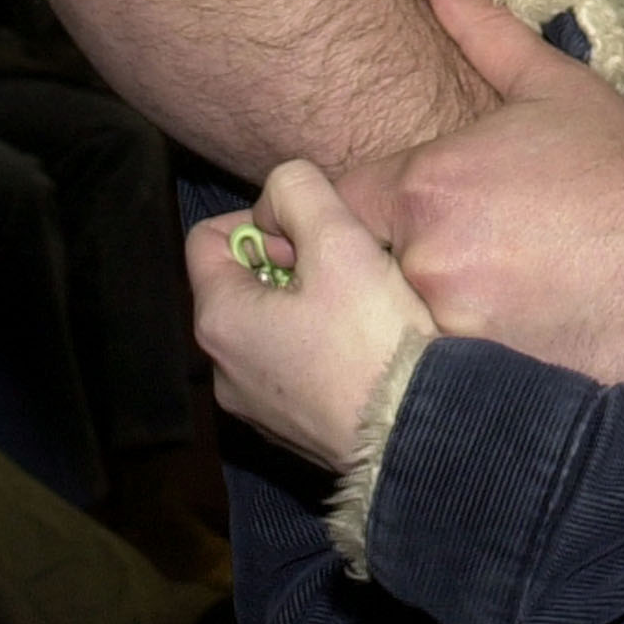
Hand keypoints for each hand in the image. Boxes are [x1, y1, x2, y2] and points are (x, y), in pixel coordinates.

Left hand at [189, 159, 436, 470]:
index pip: (207, 238)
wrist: (416, 432)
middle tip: (344, 268)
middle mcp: (220, 369)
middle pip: (240, 284)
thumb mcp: (340, 239)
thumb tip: (280, 197)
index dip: (259, 221)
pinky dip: (317, 348)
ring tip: (360, 308)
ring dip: (304, 305)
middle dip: (288, 262)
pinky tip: (362, 350)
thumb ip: (299, 191)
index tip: (310, 236)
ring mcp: (252, 407)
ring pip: (267, 326)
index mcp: (219, 319)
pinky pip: (289, 368)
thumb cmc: (373, 335)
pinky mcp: (287, 431)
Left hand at [336, 0, 623, 387]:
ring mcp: (452, 331)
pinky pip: (439, 379)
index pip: (337, 205)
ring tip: (489, 307)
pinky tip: (509, 342)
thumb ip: (482, 29)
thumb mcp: (556, 89)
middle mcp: (424, 259)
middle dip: (391, 266)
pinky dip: (457, 365)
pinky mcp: (485, 387)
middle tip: (456, 266)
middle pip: (360, 273)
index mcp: (427, 181)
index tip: (404, 218)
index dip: (363, 212)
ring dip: (423, 318)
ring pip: (396, 329)